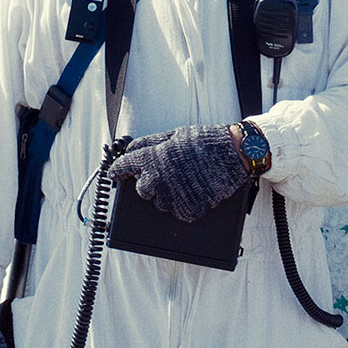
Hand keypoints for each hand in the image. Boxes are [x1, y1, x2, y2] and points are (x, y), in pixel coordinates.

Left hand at [112, 124, 252, 222]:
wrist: (233, 154)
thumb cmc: (204, 141)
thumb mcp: (173, 134)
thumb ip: (149, 143)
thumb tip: (130, 149)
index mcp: (152, 158)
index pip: (123, 167)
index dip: (117, 171)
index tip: (115, 174)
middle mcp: (158, 179)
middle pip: (141, 190)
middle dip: (148, 185)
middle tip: (164, 176)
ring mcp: (172, 197)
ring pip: (159, 203)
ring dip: (167, 196)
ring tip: (184, 182)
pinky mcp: (187, 210)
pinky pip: (177, 212)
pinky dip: (183, 205)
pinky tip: (194, 192)